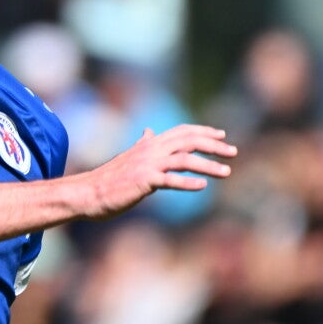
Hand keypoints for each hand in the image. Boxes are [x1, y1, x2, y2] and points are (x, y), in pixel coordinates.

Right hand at [82, 125, 236, 217]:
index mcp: (150, 143)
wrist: (89, 192)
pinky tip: (202, 186)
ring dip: (208, 165)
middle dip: (214, 145)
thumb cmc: (110, 178)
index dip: (204, 131)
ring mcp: (148, 165)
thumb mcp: (129, 156)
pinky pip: (170, 181)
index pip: (183, 131)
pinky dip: (187, 182)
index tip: (222, 135)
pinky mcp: (144, 181)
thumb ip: (143, 143)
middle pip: (189, 140)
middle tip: (233, 152)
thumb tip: (149, 132)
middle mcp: (151, 149)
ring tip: (227, 172)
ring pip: (185, 159)